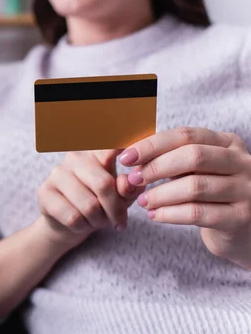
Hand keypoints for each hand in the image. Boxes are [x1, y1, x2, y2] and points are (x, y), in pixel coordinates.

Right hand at [38, 149, 144, 248]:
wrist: (69, 224)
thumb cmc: (100, 203)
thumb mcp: (121, 196)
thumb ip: (128, 188)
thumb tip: (126, 183)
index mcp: (96, 151)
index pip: (112, 147)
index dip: (128, 156)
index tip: (138, 164)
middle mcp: (74, 157)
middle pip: (104, 185)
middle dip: (115, 209)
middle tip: (119, 220)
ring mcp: (57, 173)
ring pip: (89, 205)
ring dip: (99, 221)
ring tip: (98, 221)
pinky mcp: (44, 192)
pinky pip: (73, 217)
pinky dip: (83, 227)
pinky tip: (82, 224)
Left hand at [119, 127, 250, 267]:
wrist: (243, 230)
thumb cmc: (211, 194)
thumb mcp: (197, 170)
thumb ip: (172, 158)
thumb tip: (130, 154)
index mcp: (228, 143)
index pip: (186, 135)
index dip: (153, 145)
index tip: (126, 157)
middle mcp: (242, 163)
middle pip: (193, 156)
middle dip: (156, 167)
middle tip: (134, 179)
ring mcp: (246, 190)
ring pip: (194, 186)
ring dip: (160, 194)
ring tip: (143, 201)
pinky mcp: (240, 218)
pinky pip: (197, 213)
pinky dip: (170, 214)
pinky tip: (155, 215)